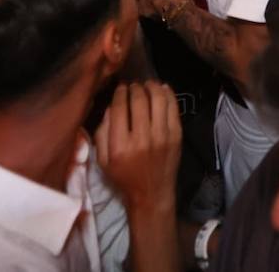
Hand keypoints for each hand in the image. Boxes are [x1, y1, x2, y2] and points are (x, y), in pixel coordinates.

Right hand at [95, 82, 181, 211]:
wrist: (152, 194)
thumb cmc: (124, 178)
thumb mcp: (102, 160)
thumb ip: (101, 133)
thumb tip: (110, 108)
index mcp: (120, 146)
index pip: (119, 108)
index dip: (119, 93)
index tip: (120, 87)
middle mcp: (142, 138)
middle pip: (139, 101)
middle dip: (135, 88)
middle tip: (133, 85)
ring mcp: (162, 136)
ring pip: (158, 100)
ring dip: (152, 87)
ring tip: (147, 84)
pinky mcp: (177, 135)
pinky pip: (174, 108)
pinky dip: (168, 94)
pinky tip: (162, 89)